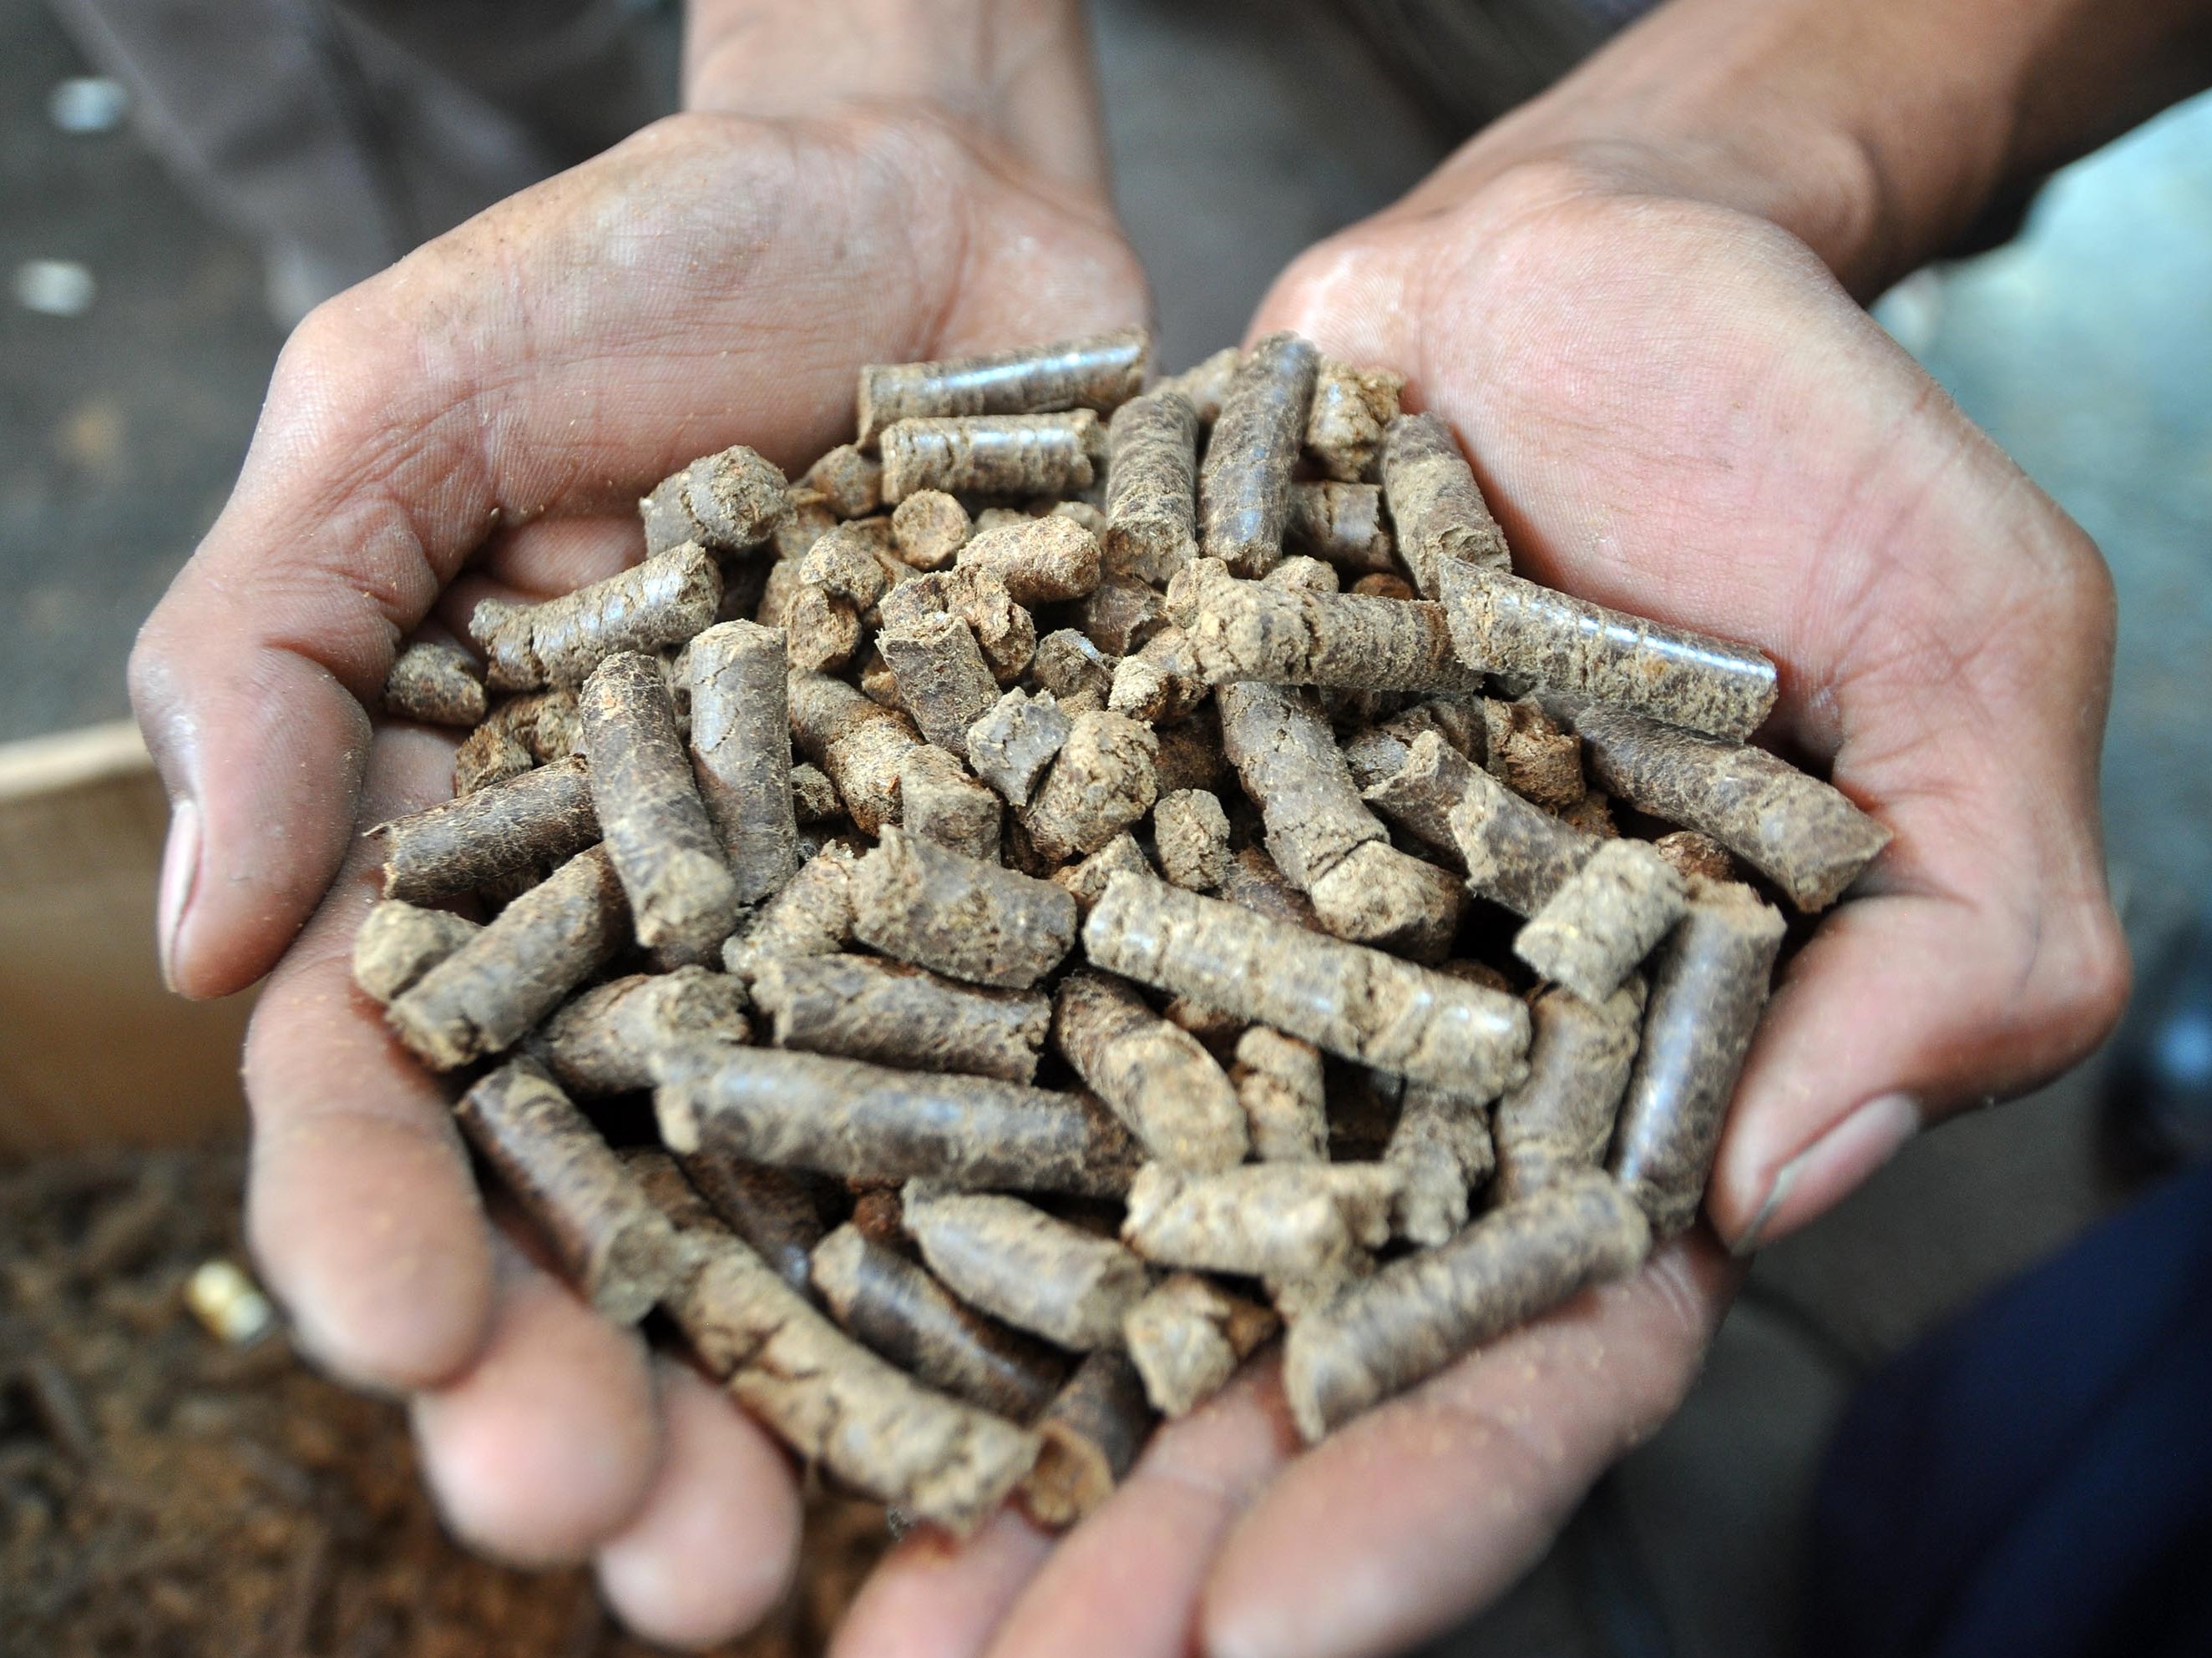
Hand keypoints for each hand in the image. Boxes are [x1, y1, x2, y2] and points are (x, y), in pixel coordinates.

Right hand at [129, 75, 1144, 1648]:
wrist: (917, 198)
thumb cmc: (630, 270)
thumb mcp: (404, 413)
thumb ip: (278, 648)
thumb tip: (217, 943)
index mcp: (481, 864)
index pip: (400, 1093)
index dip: (393, 1235)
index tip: (414, 1351)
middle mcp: (676, 940)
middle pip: (629, 1209)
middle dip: (628, 1388)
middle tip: (663, 1559)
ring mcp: (873, 927)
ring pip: (841, 1196)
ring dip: (847, 1382)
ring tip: (862, 1542)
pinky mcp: (1056, 884)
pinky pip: (1068, 1056)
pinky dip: (1081, 1206)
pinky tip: (1104, 1362)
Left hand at [833, 66, 2129, 1657]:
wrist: (1577, 267)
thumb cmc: (1806, 450)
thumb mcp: (1961, 666)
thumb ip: (1949, 933)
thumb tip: (1788, 1178)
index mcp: (1616, 1091)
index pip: (1525, 1356)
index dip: (1404, 1508)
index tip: (1251, 1646)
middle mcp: (1394, 1063)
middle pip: (1263, 1341)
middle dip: (1132, 1526)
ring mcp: (1228, 950)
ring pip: (1081, 1200)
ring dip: (961, 1376)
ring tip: (823, 1546)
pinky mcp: (1097, 817)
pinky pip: (975, 964)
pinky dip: (874, 1081)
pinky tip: (745, 1211)